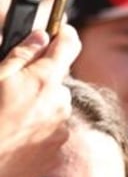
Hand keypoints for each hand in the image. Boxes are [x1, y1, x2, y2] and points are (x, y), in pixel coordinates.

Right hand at [0, 25, 80, 176]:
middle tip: (14, 88)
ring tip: (10, 116)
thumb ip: (21, 55)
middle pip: (58, 79)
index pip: (69, 44)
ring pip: (55, 105)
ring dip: (39, 105)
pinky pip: (52, 128)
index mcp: (45, 78)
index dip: (65, 33)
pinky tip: (15, 133)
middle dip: (41, 79)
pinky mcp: (58, 146)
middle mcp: (60, 100)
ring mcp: (62, 125)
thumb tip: (41, 36)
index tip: (62, 30)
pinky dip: (38, 127)